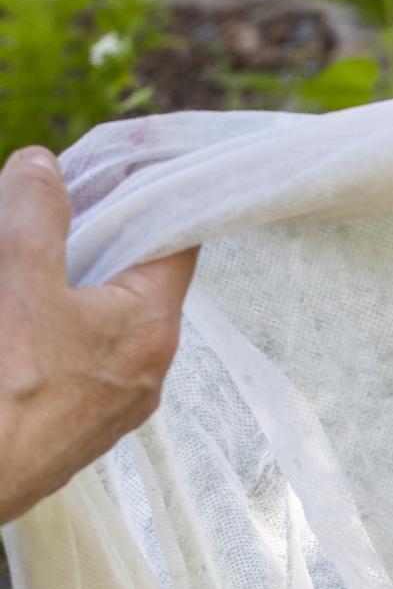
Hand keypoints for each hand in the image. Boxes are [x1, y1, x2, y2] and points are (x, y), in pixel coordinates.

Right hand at [0, 147, 196, 525]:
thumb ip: (38, 211)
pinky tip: (25, 310)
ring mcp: (116, 403)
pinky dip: (61, 322)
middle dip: (103, 233)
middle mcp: (149, 369)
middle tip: (62, 196)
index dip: (153, 195)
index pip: (179, 243)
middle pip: (140, 279)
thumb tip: (46, 166)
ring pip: (107, 320)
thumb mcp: (21, 275)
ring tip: (34, 247)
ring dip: (76, 279)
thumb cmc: (11, 383)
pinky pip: (82, 356)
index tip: (122, 163)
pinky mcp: (81, 425)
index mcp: (152, 327)